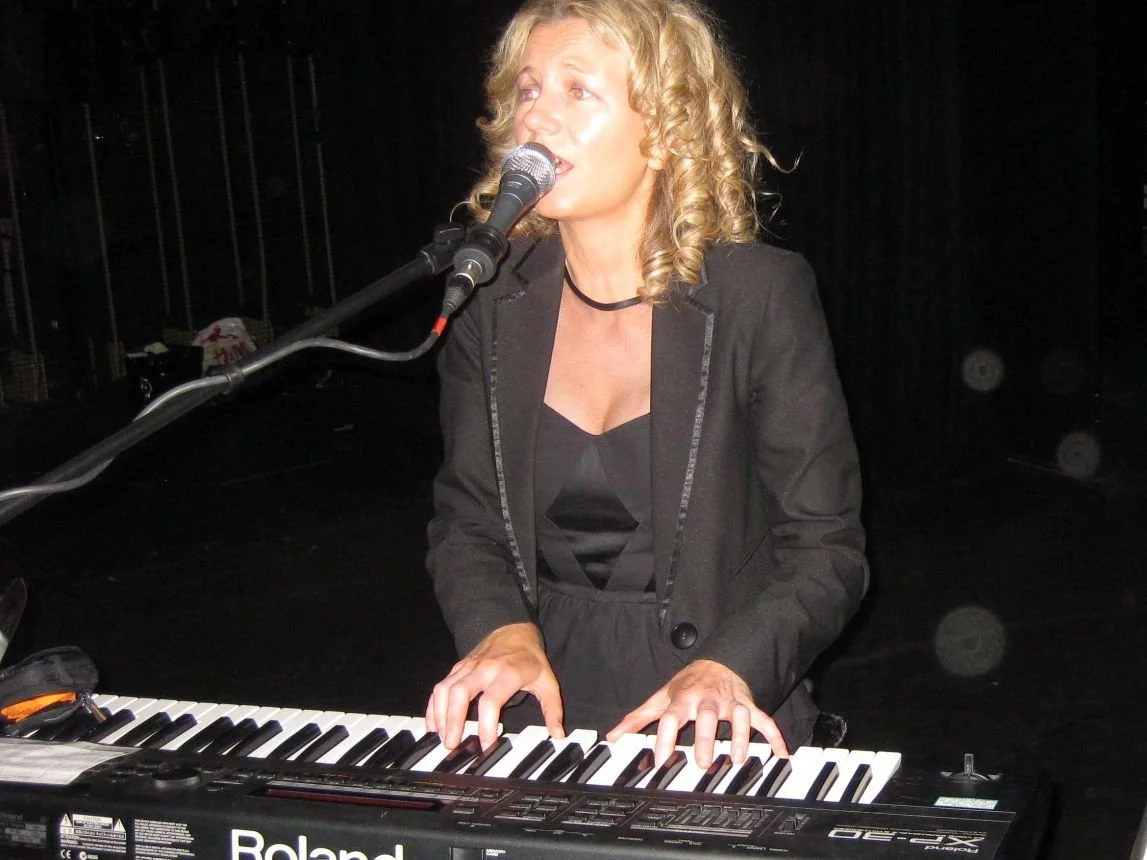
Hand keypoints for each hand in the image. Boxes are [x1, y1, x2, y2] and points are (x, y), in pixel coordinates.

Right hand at [425, 622, 564, 751]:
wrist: (514, 629)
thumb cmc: (530, 659)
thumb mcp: (548, 681)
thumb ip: (553, 710)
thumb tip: (557, 735)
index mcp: (508, 673)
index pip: (491, 701)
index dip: (486, 726)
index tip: (487, 746)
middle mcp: (484, 668)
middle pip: (460, 693)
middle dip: (453, 720)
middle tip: (452, 744)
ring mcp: (468, 667)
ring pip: (445, 688)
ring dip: (439, 714)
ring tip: (441, 737)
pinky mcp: (458, 667)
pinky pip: (440, 685)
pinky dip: (433, 705)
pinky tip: (433, 724)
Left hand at [606, 659, 788, 767]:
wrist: (718, 662)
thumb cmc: (686, 685)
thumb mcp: (660, 697)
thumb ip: (638, 718)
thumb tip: (614, 736)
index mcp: (682, 699)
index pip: (671, 717)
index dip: (664, 737)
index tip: (660, 760)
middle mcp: (707, 700)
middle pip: (706, 717)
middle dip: (706, 739)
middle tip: (704, 763)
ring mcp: (729, 702)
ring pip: (738, 717)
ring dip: (740, 737)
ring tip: (738, 759)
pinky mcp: (747, 705)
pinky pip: (763, 719)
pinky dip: (774, 735)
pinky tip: (781, 754)